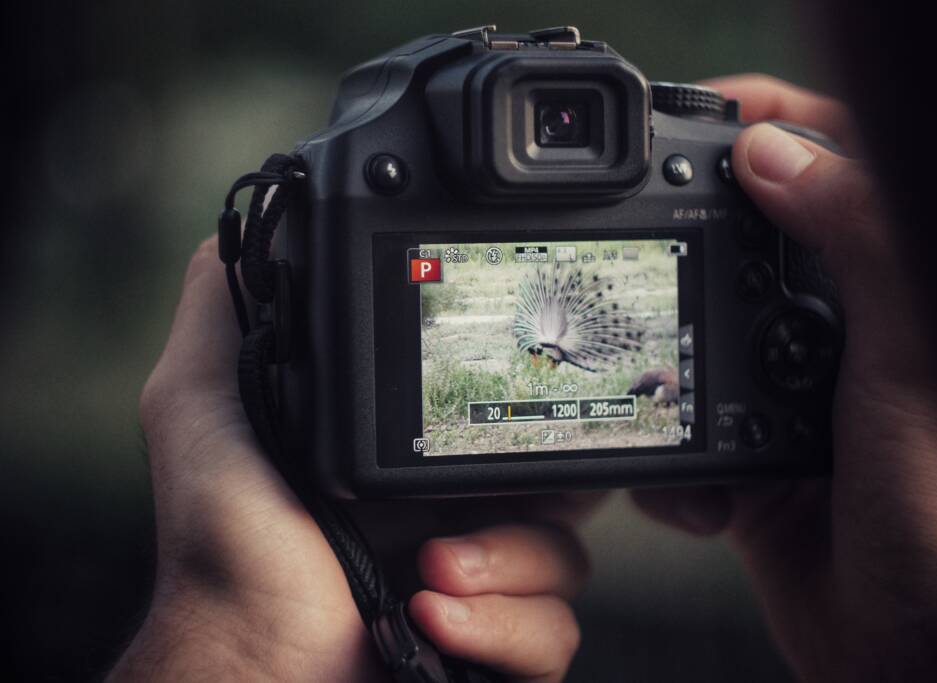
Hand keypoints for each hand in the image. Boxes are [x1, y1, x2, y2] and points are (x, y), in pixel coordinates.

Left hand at [110, 237, 595, 681]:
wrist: (250, 663)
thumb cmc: (222, 544)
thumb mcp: (203, 402)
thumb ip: (225, 310)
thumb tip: (258, 224)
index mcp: (413, 450)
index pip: (504, 406)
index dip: (523, 401)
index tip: (507, 401)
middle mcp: (457, 505)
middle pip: (559, 474)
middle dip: (535, 490)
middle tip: (468, 507)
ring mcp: (485, 574)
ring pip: (571, 553)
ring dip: (507, 563)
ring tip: (428, 568)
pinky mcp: (498, 638)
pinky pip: (557, 629)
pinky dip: (506, 626)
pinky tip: (434, 614)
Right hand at [633, 75, 936, 680]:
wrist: (902, 649)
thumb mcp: (912, 361)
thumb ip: (862, 239)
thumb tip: (774, 152)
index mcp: (885, 287)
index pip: (830, 165)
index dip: (767, 126)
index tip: (700, 119)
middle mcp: (836, 329)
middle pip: (742, 240)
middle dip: (683, 249)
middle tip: (634, 248)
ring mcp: (785, 391)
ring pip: (693, 334)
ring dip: (663, 375)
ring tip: (656, 400)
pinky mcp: (743, 450)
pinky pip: (675, 423)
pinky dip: (664, 458)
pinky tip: (700, 494)